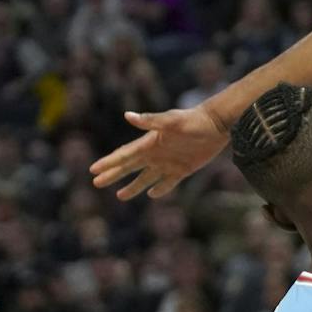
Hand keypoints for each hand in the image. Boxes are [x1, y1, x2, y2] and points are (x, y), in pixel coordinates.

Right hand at [90, 103, 227, 199]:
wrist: (218, 124)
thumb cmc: (194, 120)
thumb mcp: (172, 121)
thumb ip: (151, 121)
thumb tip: (127, 116)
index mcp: (150, 143)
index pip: (125, 155)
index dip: (109, 162)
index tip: (93, 170)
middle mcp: (156, 153)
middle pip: (130, 167)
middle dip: (113, 175)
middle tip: (96, 182)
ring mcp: (169, 162)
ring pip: (146, 178)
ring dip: (133, 187)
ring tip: (120, 196)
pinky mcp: (183, 169)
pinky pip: (168, 183)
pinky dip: (159, 190)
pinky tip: (151, 194)